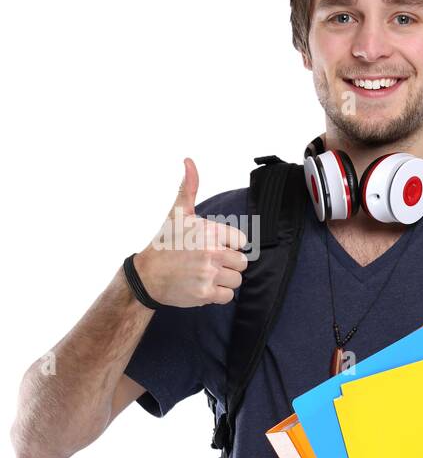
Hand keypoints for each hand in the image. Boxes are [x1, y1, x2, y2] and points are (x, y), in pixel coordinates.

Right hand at [132, 158, 248, 306]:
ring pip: (236, 280)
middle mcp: (210, 252)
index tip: (213, 247)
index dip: (229, 246)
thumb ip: (188, 188)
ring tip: (204, 274)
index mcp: (209, 232)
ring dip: (223, 280)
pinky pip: (228, 296)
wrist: (146, 275)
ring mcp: (208, 274)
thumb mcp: (177, 213)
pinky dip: (218, 295)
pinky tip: (202, 286)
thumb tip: (189, 161)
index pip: (241, 243)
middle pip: (241, 263)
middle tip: (207, 262)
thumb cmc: (165, 243)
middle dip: (227, 264)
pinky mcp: (205, 294)